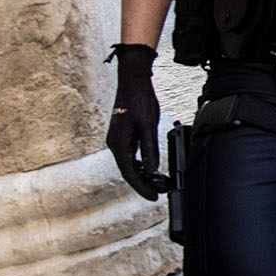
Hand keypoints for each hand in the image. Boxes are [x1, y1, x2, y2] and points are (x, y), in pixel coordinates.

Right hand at [105, 43, 168, 199]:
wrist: (133, 80)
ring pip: (130, 163)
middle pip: (128, 170)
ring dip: (143, 174)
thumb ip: (150, 148)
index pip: (129, 173)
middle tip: (159, 191)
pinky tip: (151, 167)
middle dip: (143, 182)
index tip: (153, 196)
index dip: (142, 187)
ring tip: (158, 182)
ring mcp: (118, 139)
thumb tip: (152, 170)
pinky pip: (131, 154)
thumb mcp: (148, 125)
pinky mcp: (124, 135)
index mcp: (118, 143)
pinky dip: (141, 163)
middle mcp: (115, 143)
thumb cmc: (139, 99)